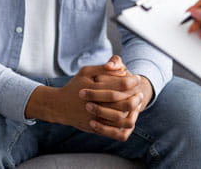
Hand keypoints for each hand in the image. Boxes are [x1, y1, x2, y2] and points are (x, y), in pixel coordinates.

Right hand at [25, 55, 143, 140]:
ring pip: (120, 120)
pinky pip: (114, 132)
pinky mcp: (95, 129)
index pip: (118, 85)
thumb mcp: (86, 72)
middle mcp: (94, 105)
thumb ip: (103, 68)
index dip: (131, 81)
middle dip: (134, 97)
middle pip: (122, 104)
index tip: (137, 78)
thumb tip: (121, 68)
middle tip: (140, 92)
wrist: (59, 106)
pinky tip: (129, 116)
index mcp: (93, 89)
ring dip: (132, 112)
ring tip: (137, 105)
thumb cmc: (75, 85)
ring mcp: (95, 119)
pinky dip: (125, 125)